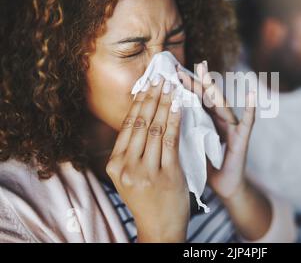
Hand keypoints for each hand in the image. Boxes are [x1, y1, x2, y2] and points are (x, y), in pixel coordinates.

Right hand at [106, 76, 188, 241]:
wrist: (160, 228)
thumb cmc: (146, 199)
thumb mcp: (129, 176)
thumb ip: (131, 151)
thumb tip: (140, 117)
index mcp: (115, 164)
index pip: (128, 125)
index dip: (139, 102)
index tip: (148, 84)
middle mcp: (127, 166)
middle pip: (141, 123)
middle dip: (152, 96)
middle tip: (161, 77)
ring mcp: (146, 172)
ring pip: (156, 129)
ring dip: (165, 103)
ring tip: (171, 86)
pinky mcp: (167, 175)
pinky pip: (171, 141)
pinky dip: (175, 120)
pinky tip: (180, 106)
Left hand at [177, 61, 255, 199]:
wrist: (224, 186)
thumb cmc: (205, 166)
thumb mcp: (190, 146)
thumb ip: (182, 131)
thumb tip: (159, 118)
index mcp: (205, 121)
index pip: (194, 100)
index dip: (184, 87)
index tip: (171, 72)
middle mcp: (219, 121)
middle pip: (206, 98)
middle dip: (195, 81)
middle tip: (182, 67)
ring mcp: (231, 128)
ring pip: (222, 104)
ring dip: (213, 89)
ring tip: (206, 73)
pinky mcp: (241, 139)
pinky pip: (247, 123)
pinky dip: (250, 109)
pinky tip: (251, 95)